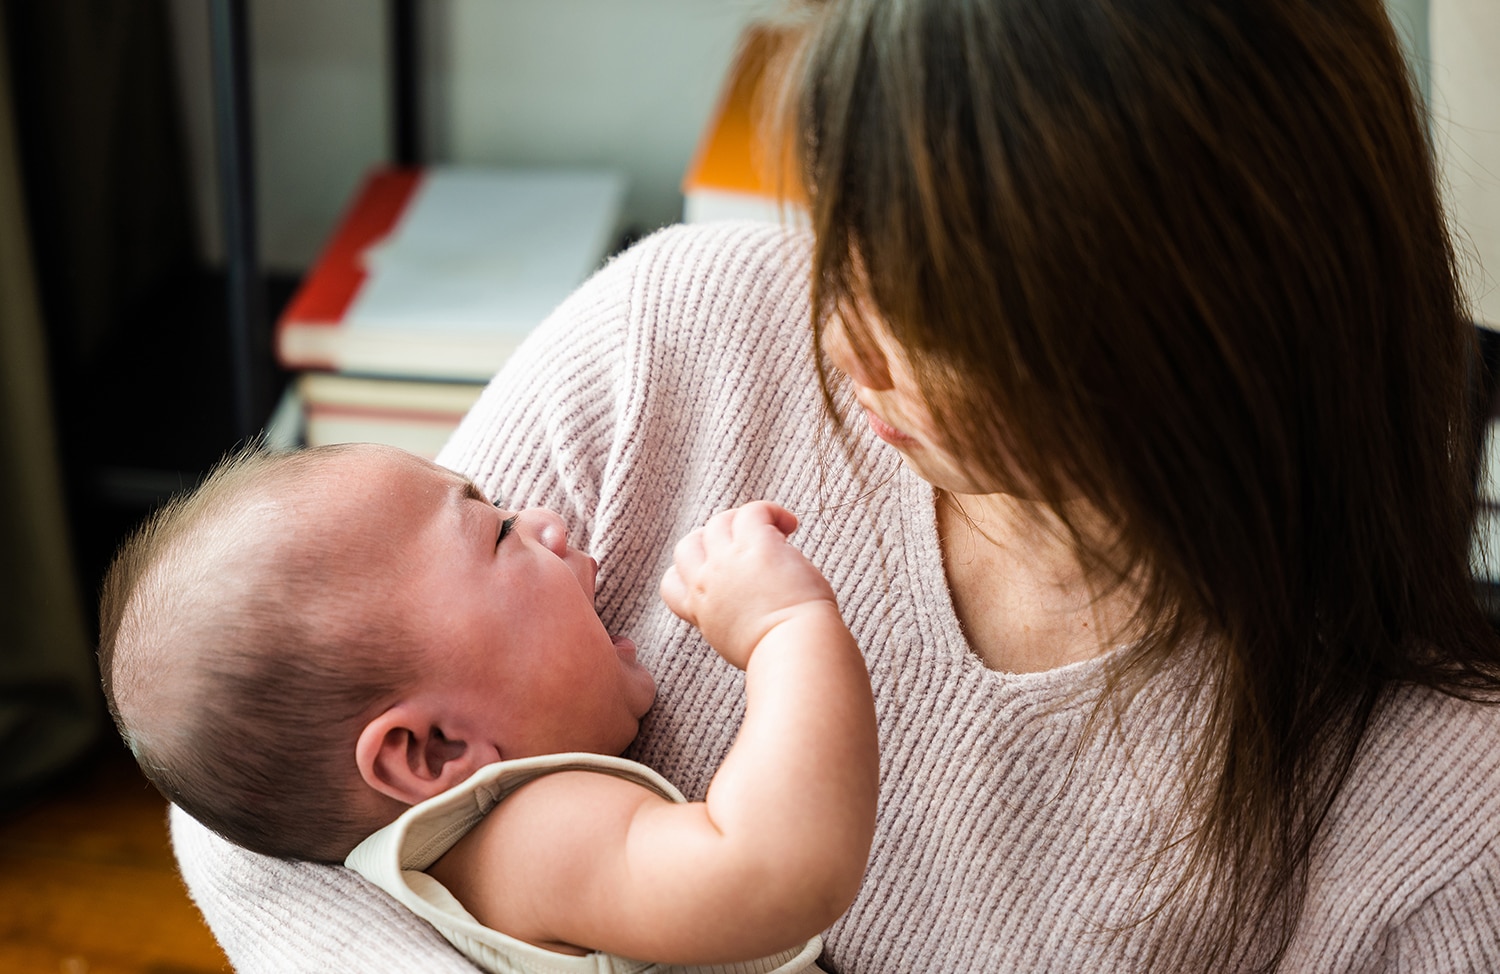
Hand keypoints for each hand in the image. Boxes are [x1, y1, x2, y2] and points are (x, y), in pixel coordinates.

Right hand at [660, 502, 838, 669]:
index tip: (718, 571)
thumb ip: (732, 622)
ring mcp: (728, 560)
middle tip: (747, 547)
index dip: (689, 569)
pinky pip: (753, 510)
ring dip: (744, 522)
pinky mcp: (757, 545)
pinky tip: (789, 524)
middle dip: (713, 541)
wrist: (793, 651)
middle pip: (688, 544)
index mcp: (699, 610)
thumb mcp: (735, 644)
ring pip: (719, 521)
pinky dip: (771, 511)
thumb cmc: (778, 655)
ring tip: (776, 533)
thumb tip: (751, 613)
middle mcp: (707, 582)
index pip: (672, 580)